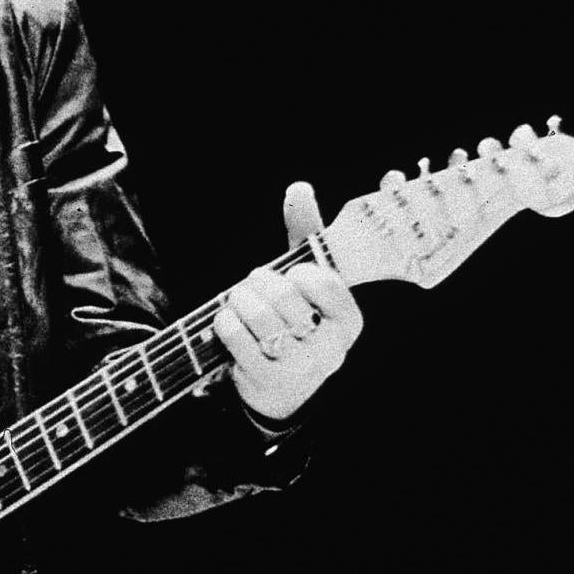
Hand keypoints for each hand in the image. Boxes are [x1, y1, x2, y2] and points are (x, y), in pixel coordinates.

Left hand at [214, 181, 364, 423]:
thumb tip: (299, 187)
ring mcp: (298, 368)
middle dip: (259, 282)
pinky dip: (224, 320)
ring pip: (256, 312)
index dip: (298, 273)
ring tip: (239, 301)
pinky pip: (233, 333)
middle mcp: (330, 349)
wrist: (283, 386)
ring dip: (238, 298)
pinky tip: (229, 322)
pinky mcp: (264, 379)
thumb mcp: (308, 281)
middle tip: (254, 285)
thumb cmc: (296, 318)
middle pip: (283, 294)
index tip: (293, 277)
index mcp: (349, 321)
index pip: (322, 281)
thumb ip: (307, 233)